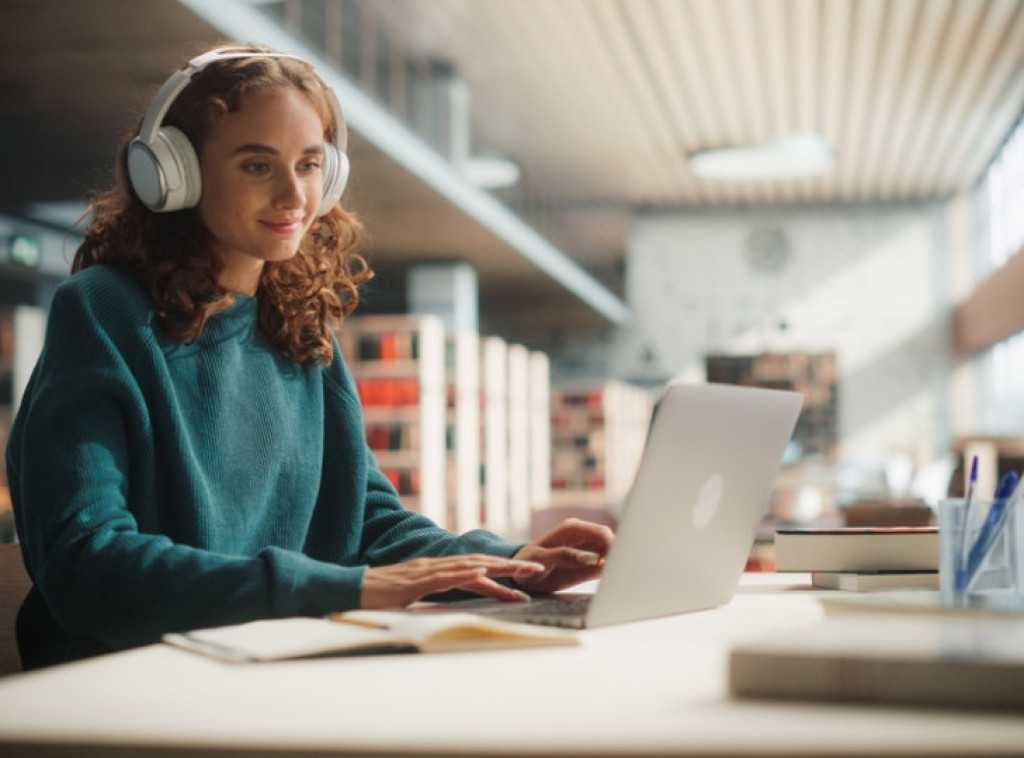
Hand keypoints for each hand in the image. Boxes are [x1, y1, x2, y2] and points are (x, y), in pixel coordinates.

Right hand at [361, 554, 545, 608]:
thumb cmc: (379, 597)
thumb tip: (451, 605)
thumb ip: (431, 595)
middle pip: (480, 562)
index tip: (524, 572)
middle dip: (511, 565)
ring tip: (524, 574)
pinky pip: (447, 577)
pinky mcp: (417, 581)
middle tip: (539, 568)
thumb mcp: (413, 597)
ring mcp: (427, 571)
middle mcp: (436, 565)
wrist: (351, 589)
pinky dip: (468, 575)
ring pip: (470, 567)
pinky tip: (484, 576)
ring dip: (500, 569)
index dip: (501, 566)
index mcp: (437, 569)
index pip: (475, 566)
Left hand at [511, 518, 614, 595]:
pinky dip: (610, 573)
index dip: (614, 545)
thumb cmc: (527, 563)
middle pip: (611, 542)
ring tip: (618, 580)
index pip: (602, 533)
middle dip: (618, 555)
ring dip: (616, 565)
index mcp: (572, 529)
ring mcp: (586, 551)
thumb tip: (591, 557)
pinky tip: (611, 583)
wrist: (521, 575)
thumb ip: (565, 556)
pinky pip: (604, 567)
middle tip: (620, 573)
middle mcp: (583, 537)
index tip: (618, 562)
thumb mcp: (541, 559)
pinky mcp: (587, 565)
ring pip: (611, 554)